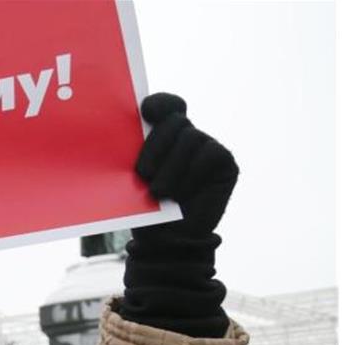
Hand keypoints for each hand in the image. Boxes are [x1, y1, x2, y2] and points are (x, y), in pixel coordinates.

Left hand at [137, 93, 238, 235]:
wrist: (164, 242)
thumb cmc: (144, 209)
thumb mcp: (131, 177)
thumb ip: (134, 152)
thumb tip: (119, 131)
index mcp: (163, 135)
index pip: (167, 105)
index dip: (159, 103)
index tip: (146, 112)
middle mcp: (188, 136)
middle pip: (175, 121)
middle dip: (156, 146)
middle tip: (142, 174)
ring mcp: (208, 147)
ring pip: (190, 138)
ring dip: (171, 167)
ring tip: (158, 192)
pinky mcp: (225, 162)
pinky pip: (209, 154)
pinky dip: (191, 174)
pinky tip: (180, 194)